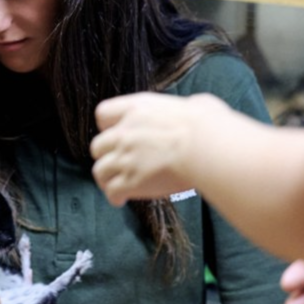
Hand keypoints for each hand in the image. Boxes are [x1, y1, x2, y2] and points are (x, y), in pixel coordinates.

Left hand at [91, 92, 224, 205]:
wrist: (205, 147)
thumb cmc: (206, 125)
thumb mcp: (195, 103)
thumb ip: (186, 107)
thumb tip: (197, 108)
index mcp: (137, 109)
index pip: (103, 114)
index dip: (107, 126)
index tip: (116, 134)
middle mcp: (124, 132)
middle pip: (97, 146)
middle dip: (105, 156)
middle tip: (117, 164)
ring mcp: (124, 158)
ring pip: (100, 171)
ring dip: (106, 179)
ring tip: (115, 185)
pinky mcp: (130, 181)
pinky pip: (112, 191)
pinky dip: (114, 197)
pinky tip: (121, 200)